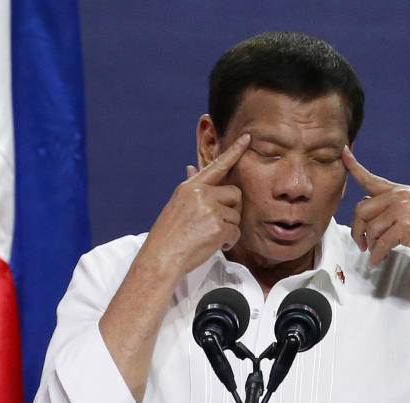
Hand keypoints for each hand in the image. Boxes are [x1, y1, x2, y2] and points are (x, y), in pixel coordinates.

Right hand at [140, 133, 250, 277]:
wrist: (161, 257)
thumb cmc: (168, 235)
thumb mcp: (177, 205)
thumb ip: (192, 189)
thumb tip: (191, 168)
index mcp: (190, 187)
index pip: (216, 165)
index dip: (234, 151)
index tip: (247, 138)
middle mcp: (200, 194)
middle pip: (235, 194)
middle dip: (232, 210)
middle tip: (217, 224)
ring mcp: (210, 209)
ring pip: (236, 215)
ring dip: (229, 229)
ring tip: (211, 237)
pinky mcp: (218, 226)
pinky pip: (236, 232)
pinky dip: (229, 242)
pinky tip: (215, 245)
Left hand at [342, 146, 409, 271]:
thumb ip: (389, 208)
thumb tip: (364, 217)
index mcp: (400, 191)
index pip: (372, 179)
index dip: (354, 166)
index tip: (343, 153)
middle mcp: (401, 196)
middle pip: (361, 209)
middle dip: (357, 230)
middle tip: (361, 244)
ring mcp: (404, 210)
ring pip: (370, 228)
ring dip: (370, 245)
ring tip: (376, 252)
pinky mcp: (407, 227)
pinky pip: (381, 243)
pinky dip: (376, 255)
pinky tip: (377, 260)